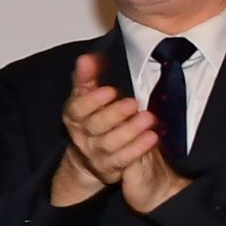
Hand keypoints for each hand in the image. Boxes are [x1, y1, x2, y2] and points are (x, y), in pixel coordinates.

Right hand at [59, 55, 188, 215]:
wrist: (89, 157)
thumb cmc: (91, 120)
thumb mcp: (86, 97)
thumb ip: (87, 78)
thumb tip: (86, 58)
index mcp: (73, 117)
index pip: (77, 109)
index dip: (92, 101)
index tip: (109, 90)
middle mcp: (81, 137)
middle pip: (95, 126)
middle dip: (114, 114)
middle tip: (133, 102)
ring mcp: (95, 154)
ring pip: (110, 143)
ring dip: (129, 131)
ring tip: (148, 118)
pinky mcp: (110, 168)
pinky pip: (124, 159)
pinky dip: (138, 148)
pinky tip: (152, 137)